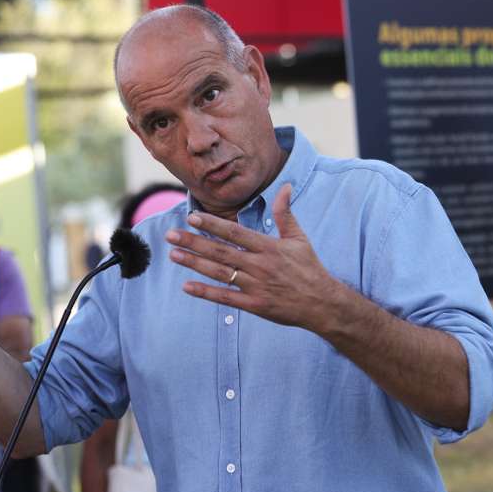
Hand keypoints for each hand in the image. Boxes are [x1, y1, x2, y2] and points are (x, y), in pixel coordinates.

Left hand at [165, 184, 340, 329]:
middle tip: (170, 235)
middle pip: (221, 251)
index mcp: (269, 247)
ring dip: (194, 264)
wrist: (322, 302)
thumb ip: (286, 213)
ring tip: (174, 255)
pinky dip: (206, 292)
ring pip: (219, 272)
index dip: (212, 224)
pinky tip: (187, 286)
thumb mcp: (299, 238)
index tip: (192, 217)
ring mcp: (256, 285)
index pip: (235, 232)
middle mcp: (259, 265)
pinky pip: (226, 297)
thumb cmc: (309, 268)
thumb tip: (285, 186)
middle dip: (194, 242)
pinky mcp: (255, 304)